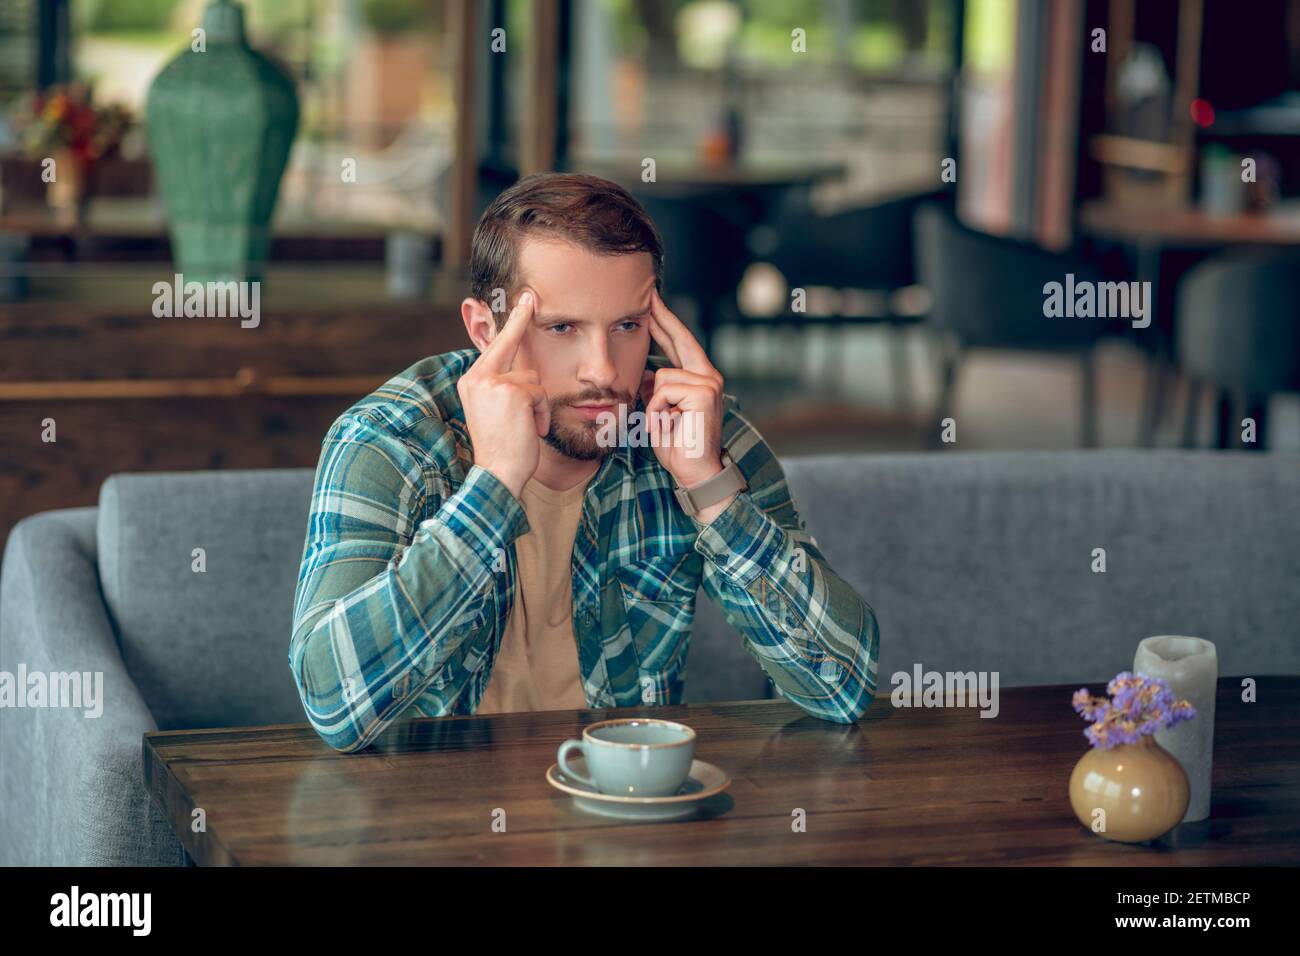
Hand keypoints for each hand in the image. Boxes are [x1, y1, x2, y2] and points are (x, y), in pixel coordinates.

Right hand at [457, 290, 548, 497]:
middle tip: (529, 333)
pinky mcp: (513, 392)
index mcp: (471, 380)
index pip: (496, 344)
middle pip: (517, 356)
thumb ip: (500, 385)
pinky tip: (531, 430)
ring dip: (538, 405)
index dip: (513, 320)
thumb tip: (522, 368)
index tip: (526, 296)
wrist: (498, 473)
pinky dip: (543, 414)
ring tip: (525, 427)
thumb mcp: (494, 410)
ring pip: (534, 379)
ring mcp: (494, 383)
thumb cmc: (501, 446)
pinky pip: (541, 394)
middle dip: (526, 357)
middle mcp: (477, 377)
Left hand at [638, 288, 725, 488]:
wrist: (695, 472)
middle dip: (662, 319)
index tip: (653, 301)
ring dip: (653, 404)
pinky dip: (657, 411)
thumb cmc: (677, 446)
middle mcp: (709, 376)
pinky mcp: (703, 392)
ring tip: (664, 423)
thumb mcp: (660, 412)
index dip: (666, 322)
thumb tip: (645, 372)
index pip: (681, 343)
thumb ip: (656, 389)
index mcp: (701, 379)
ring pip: (662, 376)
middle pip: (680, 340)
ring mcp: (709, 383)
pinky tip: (668, 425)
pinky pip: (663, 391)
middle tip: (648, 296)